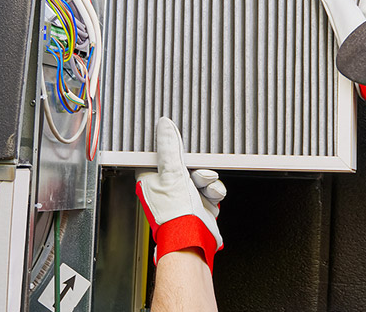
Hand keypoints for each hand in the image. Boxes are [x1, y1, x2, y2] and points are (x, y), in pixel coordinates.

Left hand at [136, 117, 225, 271]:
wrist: (193, 240)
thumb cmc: (174, 215)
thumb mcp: (172, 173)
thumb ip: (169, 148)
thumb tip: (165, 126)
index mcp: (151, 181)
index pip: (159, 156)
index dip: (170, 149)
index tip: (178, 145)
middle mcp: (166, 189)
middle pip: (184, 165)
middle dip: (196, 167)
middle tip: (196, 170)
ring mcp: (183, 198)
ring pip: (200, 176)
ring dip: (207, 180)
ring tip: (205, 186)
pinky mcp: (199, 205)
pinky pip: (211, 189)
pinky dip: (214, 191)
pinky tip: (211, 196)